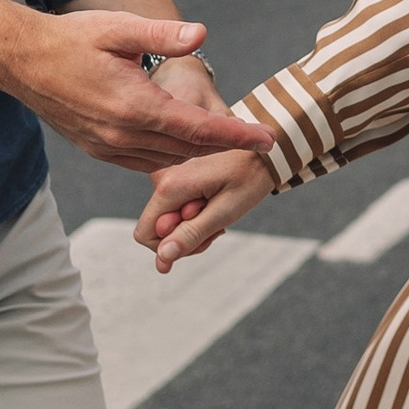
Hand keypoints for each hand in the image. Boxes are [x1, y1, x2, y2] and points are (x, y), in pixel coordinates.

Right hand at [2, 12, 275, 173]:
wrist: (20, 60)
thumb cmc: (71, 38)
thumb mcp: (119, 28)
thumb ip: (163, 34)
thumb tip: (202, 34)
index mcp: (134, 106)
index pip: (198, 129)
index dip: (236, 136)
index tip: (267, 140)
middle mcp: (122, 134)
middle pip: (188, 151)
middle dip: (226, 147)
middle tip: (258, 141)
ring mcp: (108, 146)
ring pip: (167, 160)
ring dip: (199, 155)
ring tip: (228, 143)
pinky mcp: (98, 148)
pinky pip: (144, 162)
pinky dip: (170, 157)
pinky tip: (184, 145)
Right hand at [136, 144, 276, 272]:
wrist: (263, 150)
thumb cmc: (250, 177)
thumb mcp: (224, 212)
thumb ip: (191, 234)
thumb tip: (163, 258)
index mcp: (170, 185)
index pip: (145, 234)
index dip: (171, 246)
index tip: (203, 236)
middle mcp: (162, 177)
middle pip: (156, 228)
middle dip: (185, 235)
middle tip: (218, 225)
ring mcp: (167, 174)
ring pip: (166, 218)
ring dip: (191, 224)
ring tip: (218, 211)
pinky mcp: (174, 173)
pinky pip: (173, 205)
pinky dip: (192, 212)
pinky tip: (213, 203)